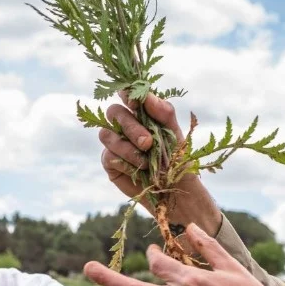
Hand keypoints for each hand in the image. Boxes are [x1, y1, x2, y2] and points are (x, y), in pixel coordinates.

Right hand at [99, 93, 219, 229]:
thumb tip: (147, 96)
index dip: (127, 93)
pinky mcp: (110, 162)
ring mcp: (115, 143)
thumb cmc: (177, 160)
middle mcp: (124, 126)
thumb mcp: (175, 135)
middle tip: (148, 143)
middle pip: (114, 113)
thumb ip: (164, 113)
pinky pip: (108, 156)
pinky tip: (139, 170)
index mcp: (141, 114)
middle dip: (131, 127)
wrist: (176, 191)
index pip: (127, 94)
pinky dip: (125, 163)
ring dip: (127, 148)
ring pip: (107, 135)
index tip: (135, 102)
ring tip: (146, 162)